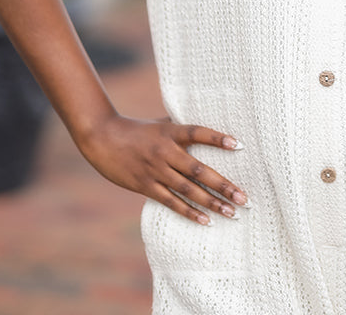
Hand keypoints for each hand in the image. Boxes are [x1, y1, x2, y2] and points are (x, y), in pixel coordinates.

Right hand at [78, 113, 247, 223]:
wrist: (102, 138)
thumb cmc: (136, 129)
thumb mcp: (160, 124)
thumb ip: (180, 128)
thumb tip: (205, 128)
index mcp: (170, 132)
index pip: (198, 133)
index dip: (217, 138)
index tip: (238, 145)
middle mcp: (165, 152)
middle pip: (198, 170)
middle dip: (223, 185)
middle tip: (243, 197)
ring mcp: (155, 170)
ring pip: (187, 190)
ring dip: (211, 202)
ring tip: (231, 212)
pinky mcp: (145, 186)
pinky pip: (170, 202)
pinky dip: (189, 211)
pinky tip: (205, 220)